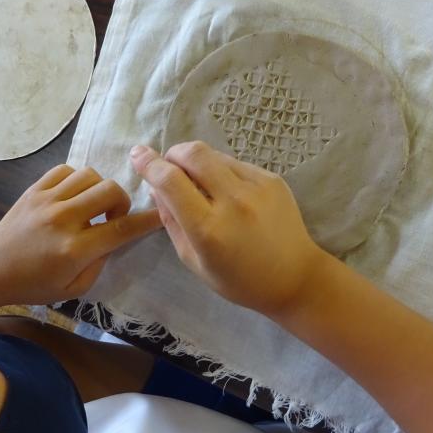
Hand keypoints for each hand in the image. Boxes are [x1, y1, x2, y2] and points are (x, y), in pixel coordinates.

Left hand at [0, 165, 160, 304]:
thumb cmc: (34, 284)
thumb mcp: (75, 287)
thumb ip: (101, 262)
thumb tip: (116, 237)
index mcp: (74, 250)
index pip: (121, 229)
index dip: (146, 221)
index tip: (161, 214)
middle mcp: (63, 220)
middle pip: (110, 191)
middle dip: (121, 201)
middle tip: (113, 216)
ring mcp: (47, 200)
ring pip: (90, 175)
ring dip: (99, 189)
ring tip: (92, 206)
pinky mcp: (35, 189)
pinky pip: (66, 170)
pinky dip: (77, 180)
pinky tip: (74, 196)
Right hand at [130, 142, 326, 317]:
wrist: (295, 277)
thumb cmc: (239, 279)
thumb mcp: (194, 261)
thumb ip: (171, 221)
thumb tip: (155, 186)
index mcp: (208, 229)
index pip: (170, 181)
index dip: (149, 163)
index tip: (137, 154)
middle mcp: (233, 202)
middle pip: (192, 153)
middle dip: (173, 153)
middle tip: (169, 166)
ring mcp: (256, 187)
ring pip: (214, 155)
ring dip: (197, 162)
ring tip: (200, 184)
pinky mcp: (273, 179)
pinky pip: (235, 163)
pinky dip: (221, 171)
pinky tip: (227, 192)